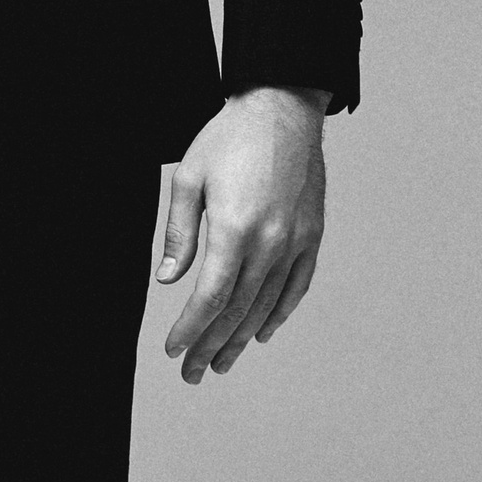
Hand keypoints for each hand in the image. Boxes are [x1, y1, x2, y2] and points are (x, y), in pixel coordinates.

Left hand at [156, 87, 327, 383]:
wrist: (283, 108)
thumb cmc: (230, 137)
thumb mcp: (189, 178)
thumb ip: (179, 233)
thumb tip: (169, 279)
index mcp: (235, 228)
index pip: (210, 297)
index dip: (190, 329)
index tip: (173, 349)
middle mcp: (270, 242)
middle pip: (237, 310)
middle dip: (211, 345)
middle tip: (192, 373)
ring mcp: (296, 241)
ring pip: (267, 305)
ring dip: (242, 339)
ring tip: (221, 363)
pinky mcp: (312, 235)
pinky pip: (297, 286)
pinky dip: (279, 313)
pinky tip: (263, 333)